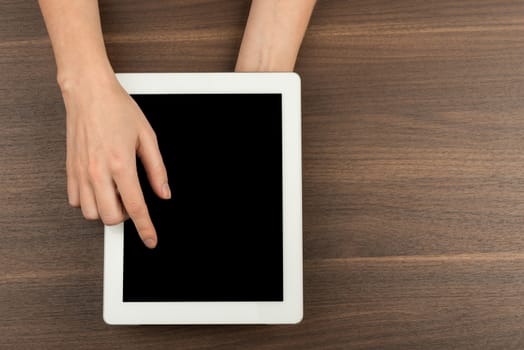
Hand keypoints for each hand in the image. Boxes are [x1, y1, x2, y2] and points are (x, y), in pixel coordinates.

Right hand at [60, 74, 169, 248]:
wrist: (89, 93)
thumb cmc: (117, 110)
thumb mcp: (148, 137)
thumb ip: (158, 170)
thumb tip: (164, 193)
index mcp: (121, 164)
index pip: (136, 207)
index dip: (145, 228)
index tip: (151, 240)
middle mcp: (98, 171)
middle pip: (110, 217)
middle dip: (125, 218)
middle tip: (133, 201)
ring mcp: (81, 172)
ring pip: (91, 213)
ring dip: (106, 210)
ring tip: (116, 193)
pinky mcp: (70, 170)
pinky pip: (75, 201)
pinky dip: (89, 202)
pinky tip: (99, 188)